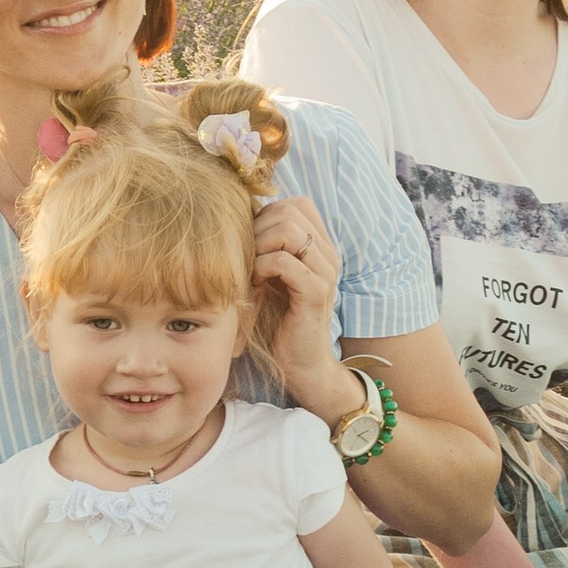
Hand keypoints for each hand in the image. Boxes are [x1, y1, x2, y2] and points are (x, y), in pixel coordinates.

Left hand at [250, 194, 345, 401]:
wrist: (302, 364)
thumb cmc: (280, 321)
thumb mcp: (272, 276)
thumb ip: (266, 248)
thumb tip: (239, 217)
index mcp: (320, 246)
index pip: (296, 203)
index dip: (267, 214)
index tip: (251, 243)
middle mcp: (327, 254)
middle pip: (289, 210)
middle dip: (258, 229)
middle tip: (246, 257)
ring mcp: (325, 272)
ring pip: (288, 231)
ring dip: (259, 247)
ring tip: (251, 271)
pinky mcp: (316, 292)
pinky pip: (284, 262)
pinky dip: (261, 268)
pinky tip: (255, 285)